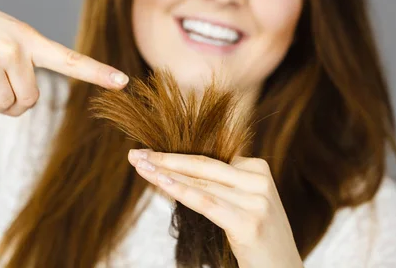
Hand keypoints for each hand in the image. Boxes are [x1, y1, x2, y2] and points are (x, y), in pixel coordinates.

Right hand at [0, 0, 128, 115]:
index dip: (98, 72)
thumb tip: (22, 107)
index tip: (124, 81)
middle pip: (30, 101)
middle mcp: (16, 50)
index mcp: (30, 39)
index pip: (70, 59)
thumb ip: (24, 65)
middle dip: (15, 100)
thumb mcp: (6, 34)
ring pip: (6, 108)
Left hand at [127, 149, 303, 267]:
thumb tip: (171, 174)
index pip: (208, 159)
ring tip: (140, 167)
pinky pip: (206, 202)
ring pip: (201, 182)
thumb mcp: (241, 206)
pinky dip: (181, 191)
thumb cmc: (256, 242)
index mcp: (258, 169)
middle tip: (135, 155)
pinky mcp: (249, 222)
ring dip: (165, 173)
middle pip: (202, 165)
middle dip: (165, 159)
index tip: (147, 153)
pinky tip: (160, 183)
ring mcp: (257, 200)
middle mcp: (259, 180)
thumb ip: (218, 187)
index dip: (175, 155)